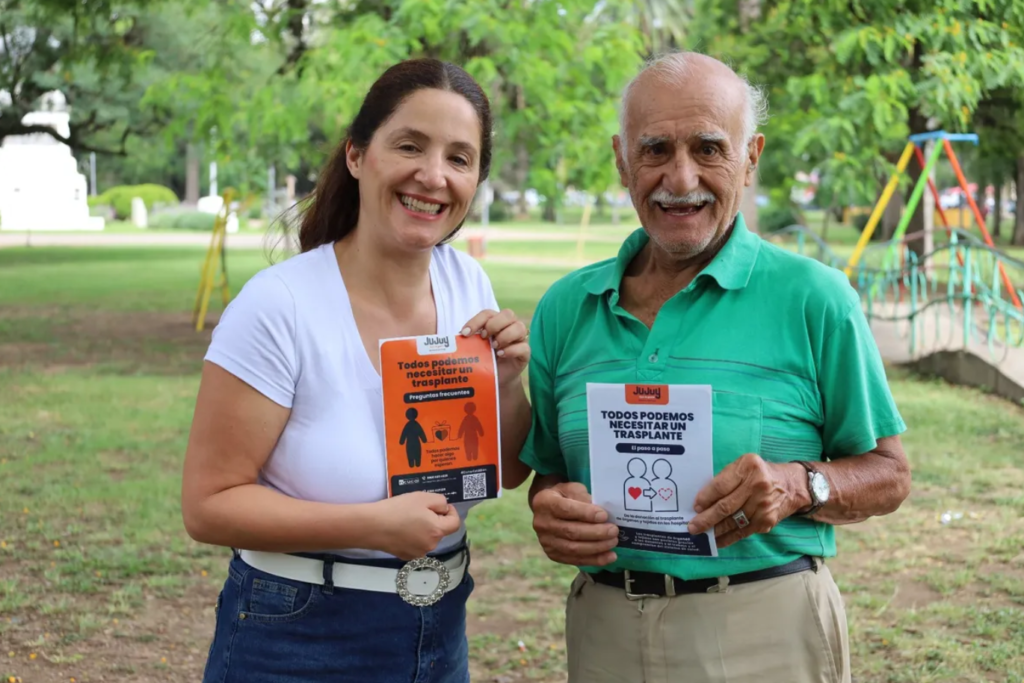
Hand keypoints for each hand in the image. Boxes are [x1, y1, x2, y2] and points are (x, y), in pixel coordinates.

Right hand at [373, 492, 462, 559]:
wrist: (372, 526)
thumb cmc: (398, 509)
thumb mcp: (423, 497)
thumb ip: (440, 502)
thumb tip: (444, 509)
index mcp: (437, 531)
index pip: (455, 523)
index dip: (451, 512)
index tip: (441, 506)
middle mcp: (431, 545)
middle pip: (440, 530)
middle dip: (434, 519)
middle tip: (419, 509)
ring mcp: (418, 553)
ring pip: (427, 538)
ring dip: (423, 528)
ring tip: (407, 518)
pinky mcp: (405, 556)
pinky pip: (416, 544)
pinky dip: (413, 537)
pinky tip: (400, 529)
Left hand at [461, 309, 528, 387]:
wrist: (496, 378)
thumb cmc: (485, 359)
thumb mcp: (475, 348)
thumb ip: (471, 340)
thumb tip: (458, 337)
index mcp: (496, 322)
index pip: (488, 313)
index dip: (476, 321)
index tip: (465, 333)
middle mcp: (510, 326)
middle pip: (508, 314)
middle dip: (494, 324)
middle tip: (484, 337)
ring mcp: (520, 339)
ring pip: (519, 327)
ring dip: (504, 336)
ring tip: (494, 347)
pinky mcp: (525, 353)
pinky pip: (524, 346)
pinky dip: (511, 350)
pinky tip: (501, 355)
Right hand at [531, 482, 618, 565]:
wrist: (548, 508)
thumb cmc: (565, 496)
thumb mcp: (572, 488)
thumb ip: (584, 498)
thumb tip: (601, 514)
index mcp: (544, 502)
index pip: (565, 509)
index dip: (586, 514)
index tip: (604, 515)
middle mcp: (541, 523)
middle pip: (571, 532)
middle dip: (596, 533)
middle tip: (613, 530)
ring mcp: (545, 541)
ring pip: (573, 549)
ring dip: (597, 548)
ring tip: (613, 542)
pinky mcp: (552, 554)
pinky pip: (575, 560)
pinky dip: (594, 560)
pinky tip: (609, 557)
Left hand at [687, 454, 806, 547]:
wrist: (791, 486)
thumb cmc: (760, 474)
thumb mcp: (745, 465)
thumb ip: (727, 478)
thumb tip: (703, 500)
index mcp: (748, 467)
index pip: (721, 485)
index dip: (706, 498)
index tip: (695, 507)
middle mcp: (757, 486)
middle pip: (726, 506)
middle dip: (706, 518)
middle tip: (693, 527)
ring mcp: (763, 505)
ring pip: (733, 522)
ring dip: (715, 530)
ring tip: (702, 535)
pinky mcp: (766, 521)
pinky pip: (743, 532)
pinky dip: (728, 538)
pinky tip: (717, 541)